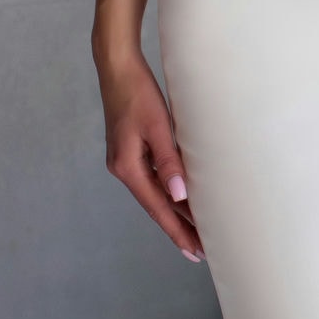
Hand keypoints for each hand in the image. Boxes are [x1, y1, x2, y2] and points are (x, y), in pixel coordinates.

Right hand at [98, 53, 202, 261]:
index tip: (194, 251)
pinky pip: (152, 180)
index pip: (157, 208)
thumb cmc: (138, 92)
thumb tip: (179, 196)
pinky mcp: (130, 150)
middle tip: (200, 250)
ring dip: (174, 212)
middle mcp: (123, 168)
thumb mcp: (157, 126)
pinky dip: (167, 193)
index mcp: (128, 167)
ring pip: (154, 194)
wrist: (118, 67)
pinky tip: (180, 199)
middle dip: (178, 228)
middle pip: (155, 207)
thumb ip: (169, 161)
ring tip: (195, 231)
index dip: (177, 231)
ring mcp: (125, 160)